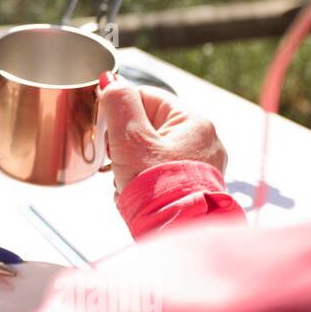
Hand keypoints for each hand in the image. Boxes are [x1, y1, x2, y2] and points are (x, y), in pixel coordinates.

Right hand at [99, 78, 227, 192]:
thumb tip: (111, 80)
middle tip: (116, 159)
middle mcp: (204, 140)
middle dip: (125, 143)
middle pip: (149, 125)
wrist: (174, 231)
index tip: (106, 129)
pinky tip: (136, 191)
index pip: (146, 97)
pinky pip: (161, 172)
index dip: (120, 111)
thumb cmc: (156, 188)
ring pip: (152, 151)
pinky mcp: (194, 186)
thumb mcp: (129, 138)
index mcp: (193, 121)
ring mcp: (202, 165)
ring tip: (126, 179)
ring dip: (132, 163)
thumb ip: (118, 103)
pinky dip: (144, 179)